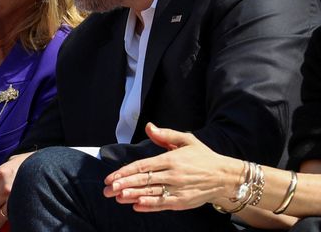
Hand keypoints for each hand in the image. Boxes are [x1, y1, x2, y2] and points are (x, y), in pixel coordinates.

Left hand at [103, 123, 242, 211]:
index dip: (125, 172)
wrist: (226, 177)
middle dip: (124, 185)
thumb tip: (149, 127)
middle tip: (107, 189)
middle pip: (144, 180)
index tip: (111, 176)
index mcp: (171, 159)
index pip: (143, 166)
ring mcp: (178, 189)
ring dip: (133, 196)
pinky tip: (136, 206)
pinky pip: (164, 204)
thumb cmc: (203, 157)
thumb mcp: (186, 140)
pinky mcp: (184, 202)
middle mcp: (173, 175)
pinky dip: (150, 206)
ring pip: (151, 193)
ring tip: (117, 197)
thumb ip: (166, 134)